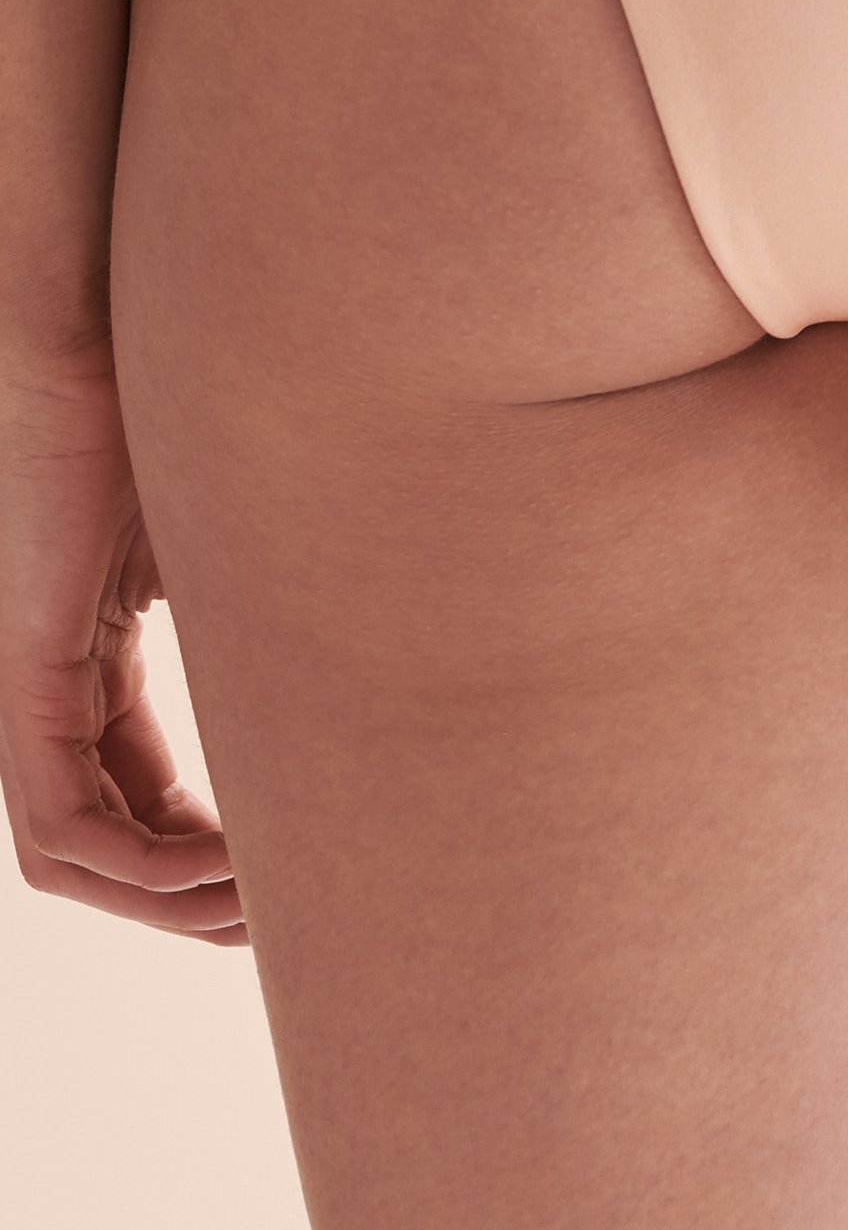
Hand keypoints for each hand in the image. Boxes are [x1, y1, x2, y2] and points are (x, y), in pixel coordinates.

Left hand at [0, 345, 245, 940]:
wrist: (101, 348)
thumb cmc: (177, 418)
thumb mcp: (243, 542)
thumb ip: (277, 604)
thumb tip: (390, 628)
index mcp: (93, 661)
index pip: (138, 797)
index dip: (207, 852)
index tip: (291, 867)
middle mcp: (49, 692)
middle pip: (104, 848)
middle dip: (190, 902)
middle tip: (281, 921)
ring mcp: (28, 692)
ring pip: (74, 858)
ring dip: (168, 903)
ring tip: (262, 906)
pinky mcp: (23, 681)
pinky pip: (62, 826)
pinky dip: (140, 867)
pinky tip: (220, 866)